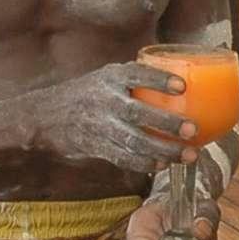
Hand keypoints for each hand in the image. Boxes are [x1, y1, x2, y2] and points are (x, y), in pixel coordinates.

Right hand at [10, 64, 196, 177]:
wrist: (45, 115)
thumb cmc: (88, 93)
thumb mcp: (106, 77)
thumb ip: (135, 80)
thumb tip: (181, 84)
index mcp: (110, 77)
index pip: (137, 74)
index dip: (159, 79)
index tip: (182, 86)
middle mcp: (104, 99)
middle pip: (139, 112)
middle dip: (167, 123)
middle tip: (192, 129)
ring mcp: (99, 125)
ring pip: (134, 140)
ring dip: (163, 150)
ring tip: (188, 155)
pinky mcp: (96, 146)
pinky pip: (123, 158)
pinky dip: (144, 164)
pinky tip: (162, 165)